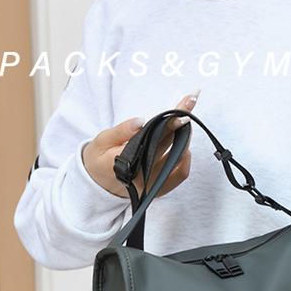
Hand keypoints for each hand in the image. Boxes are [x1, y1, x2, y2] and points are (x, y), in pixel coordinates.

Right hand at [82, 89, 198, 197]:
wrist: (100, 184)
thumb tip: (141, 121)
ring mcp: (152, 184)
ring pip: (177, 158)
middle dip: (180, 122)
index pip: (151, 139)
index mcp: (124, 162)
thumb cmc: (100, 159)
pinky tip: (185, 146)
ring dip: (184, 137)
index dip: (168, 124)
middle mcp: (141, 175)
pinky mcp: (159, 189)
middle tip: (190, 101)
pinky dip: (186, 160)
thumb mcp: (101, 141)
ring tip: (185, 119)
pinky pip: (179, 175)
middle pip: (167, 144)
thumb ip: (120, 131)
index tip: (181, 111)